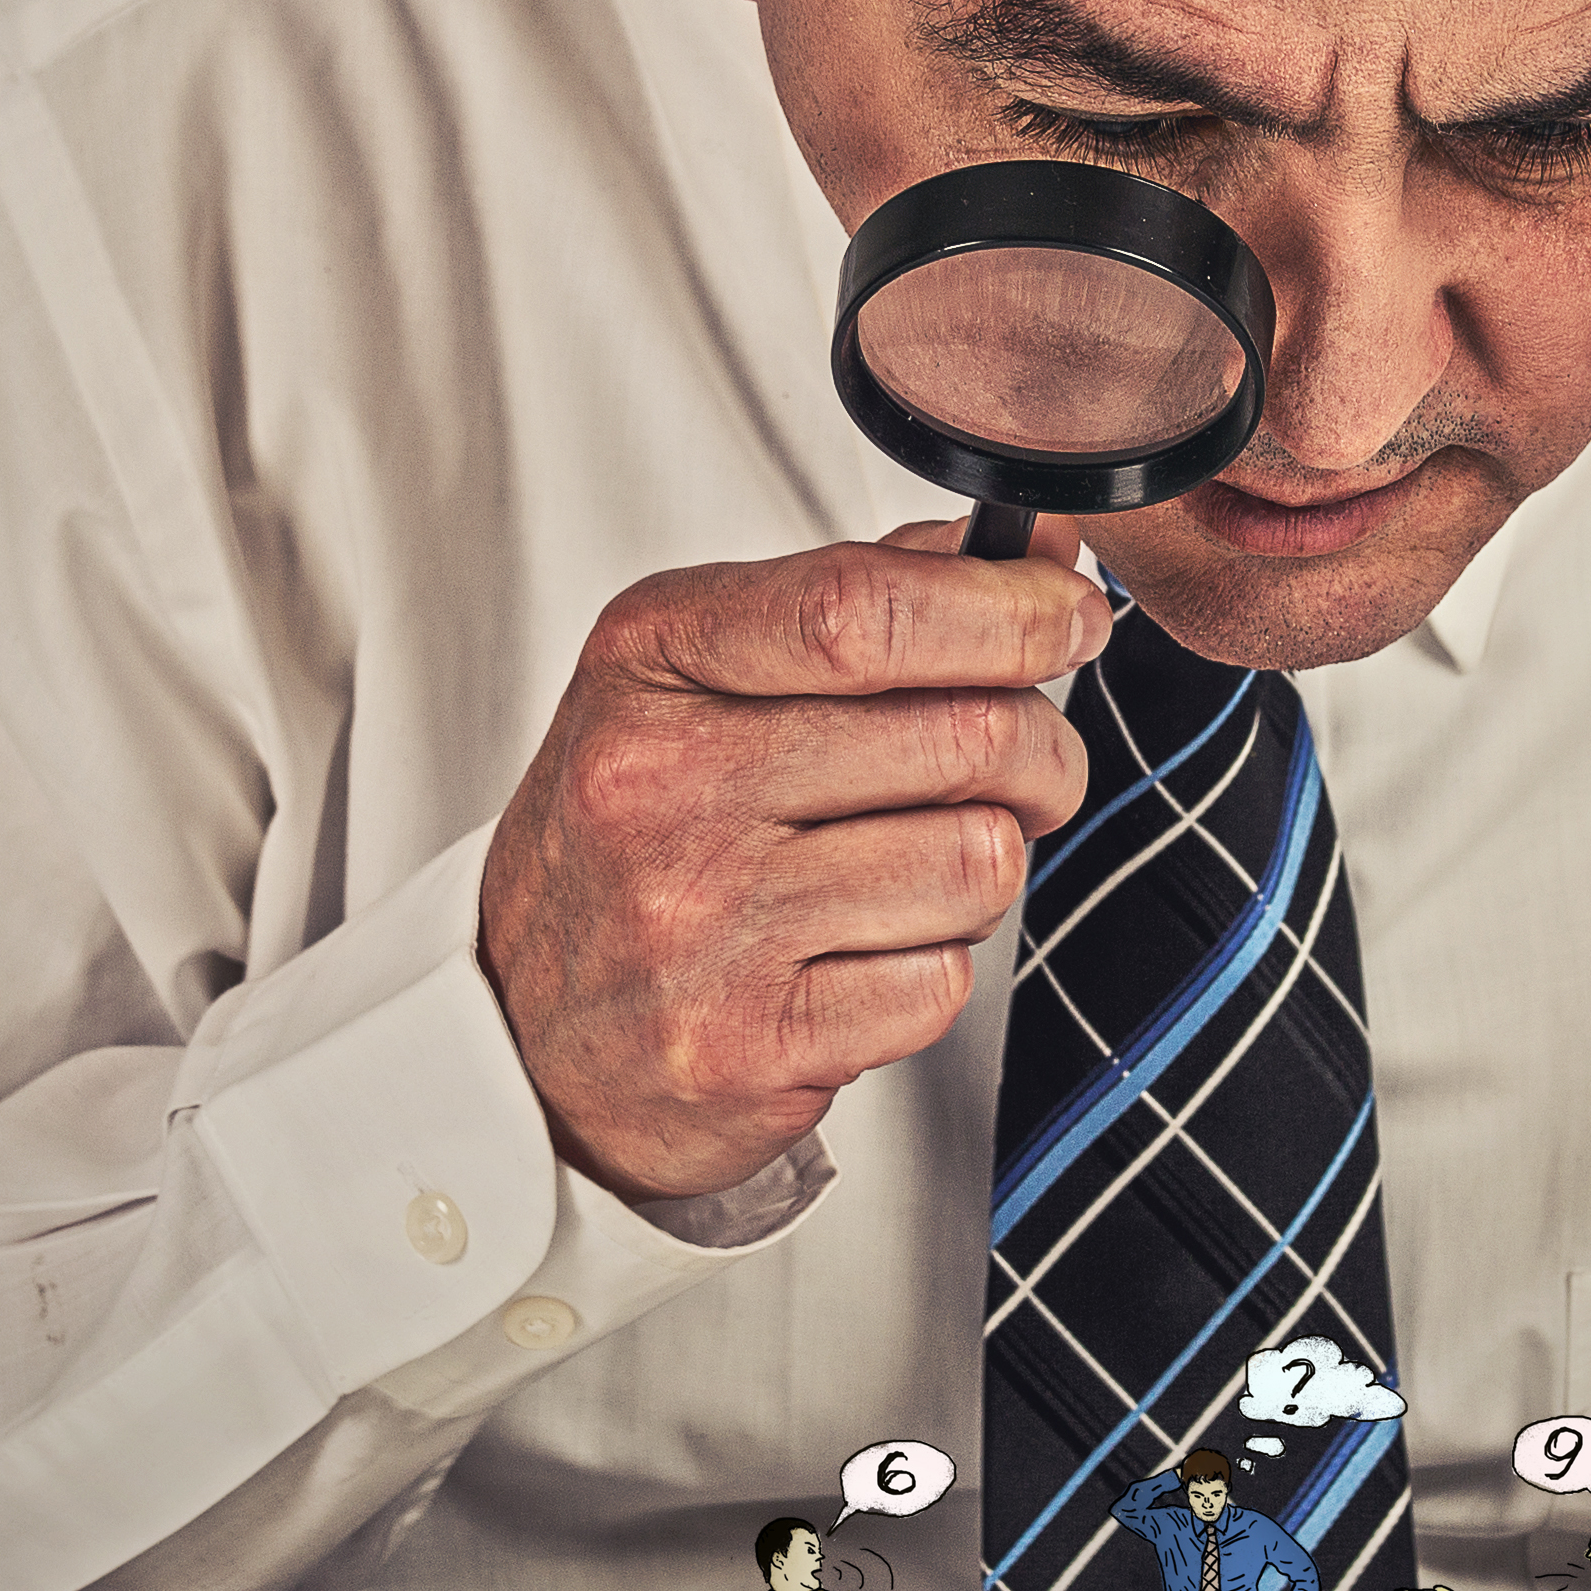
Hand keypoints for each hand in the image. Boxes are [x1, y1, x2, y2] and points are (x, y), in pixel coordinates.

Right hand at [481, 520, 1101, 1201]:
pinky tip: (860, 956)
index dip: (1007, 610)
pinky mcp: (748, 1039)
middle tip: (1027, 768)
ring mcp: (703, 917)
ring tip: (909, 872)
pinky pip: (940, 983)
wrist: (522, 1030)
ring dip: (978, 868)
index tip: (1068, 614)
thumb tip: (1028, 552)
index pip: (865, 611)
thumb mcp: (700, 675)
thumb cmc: (628, 837)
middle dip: (1040, 751)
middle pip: (961, 735)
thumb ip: (861, 596)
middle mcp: (665, 783)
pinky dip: (930, 971)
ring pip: (976, 861)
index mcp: (654, 660)